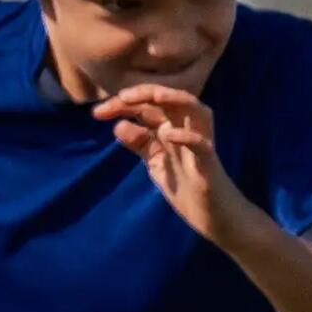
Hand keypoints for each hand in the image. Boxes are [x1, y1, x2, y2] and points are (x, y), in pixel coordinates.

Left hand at [102, 81, 249, 245]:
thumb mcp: (156, 163)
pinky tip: (170, 135)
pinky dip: (188, 137)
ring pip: (197, 110)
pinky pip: (202, 145)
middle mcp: (187, 130)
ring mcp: (200, 146)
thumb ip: (140, 144)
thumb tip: (118, 125)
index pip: (148, 106)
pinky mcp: (208, 165)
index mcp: (172, 128)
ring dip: (177, 100)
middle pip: (170, 100)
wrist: (214, 218)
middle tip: (121, 98)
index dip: (122, 104)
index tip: (97, 113)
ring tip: (156, 97)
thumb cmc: (187, 187)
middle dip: (145, 93)